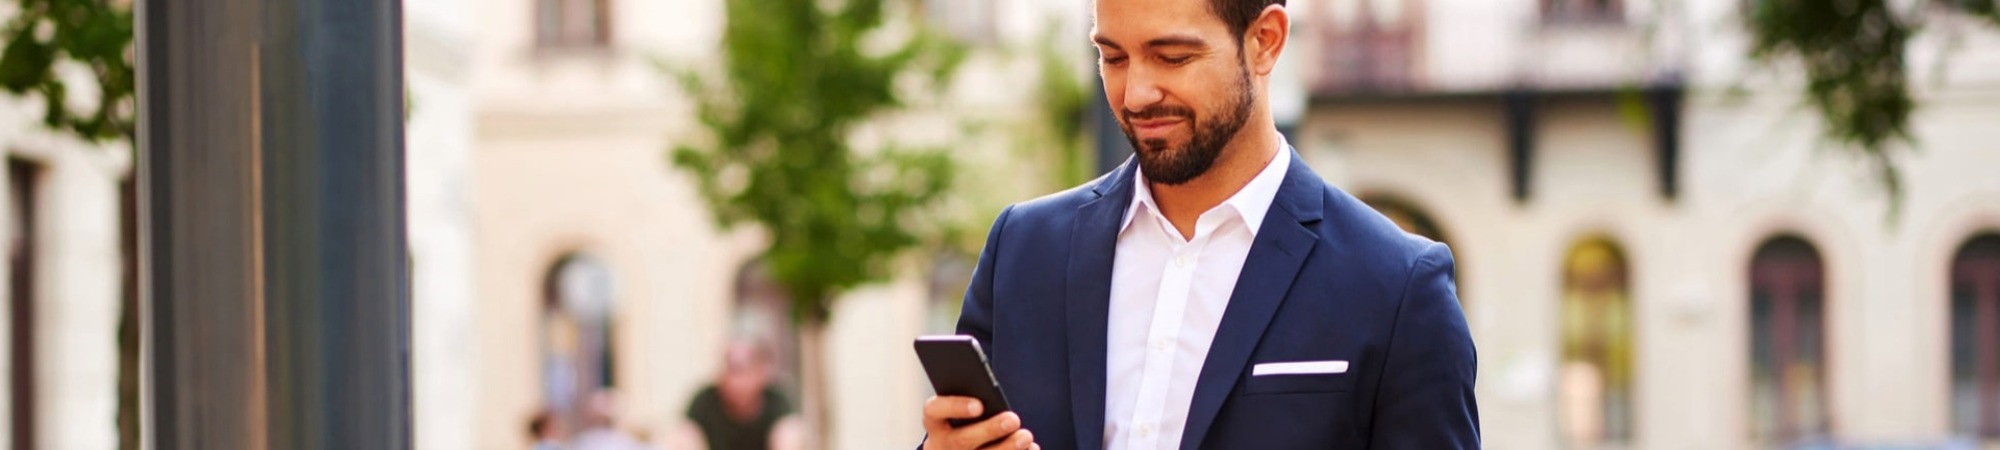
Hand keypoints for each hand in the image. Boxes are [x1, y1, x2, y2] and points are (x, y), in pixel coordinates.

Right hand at [921, 396, 1038, 449]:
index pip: (935, 410)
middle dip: (989, 430)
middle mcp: (941, 445)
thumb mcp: (958, 411)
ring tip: (1025, 436)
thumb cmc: (960, 423)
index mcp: (935, 422)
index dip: (955, 406)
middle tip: (1013, 419)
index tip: (979, 405)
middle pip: (962, 440)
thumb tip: (993, 394)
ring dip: (1007, 448)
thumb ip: (972, 400)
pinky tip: (1031, 449)